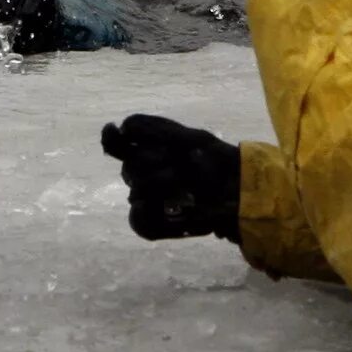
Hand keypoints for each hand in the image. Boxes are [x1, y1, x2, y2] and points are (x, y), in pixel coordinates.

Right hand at [99, 114, 240, 242]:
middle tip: (180, 167)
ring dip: (163, 188)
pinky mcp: (153, 224)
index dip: (113, 140)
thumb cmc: (216, 162)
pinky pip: (140, 222)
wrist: (239, 193)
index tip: (115, 132)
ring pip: (136, 195)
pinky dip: (159, 216)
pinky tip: (179, 214)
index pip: (118, 145)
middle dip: (153, 164)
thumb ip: (152, 130)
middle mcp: (145, 174)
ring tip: (189, 191)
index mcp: (150, 151)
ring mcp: (148, 201)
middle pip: (129, 169)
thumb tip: (121, 127)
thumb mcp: (189, 138)